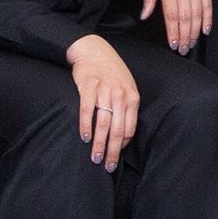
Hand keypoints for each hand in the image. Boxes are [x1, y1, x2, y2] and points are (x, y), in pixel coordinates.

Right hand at [65, 35, 138, 170]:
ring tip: (95, 158)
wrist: (95, 51)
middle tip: (108, 166)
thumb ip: (126, 108)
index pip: (130, 128)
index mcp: (132, 98)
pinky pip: (87, 110)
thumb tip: (124, 133)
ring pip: (103, 123)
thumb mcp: (126, 88)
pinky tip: (84, 137)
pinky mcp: (89, 87)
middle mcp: (121, 95)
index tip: (117, 157)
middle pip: (118, 129)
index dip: (123, 145)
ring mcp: (105, 91)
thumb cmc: (112, 73)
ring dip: (99, 143)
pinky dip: (86, 125)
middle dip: (113, 151)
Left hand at [139, 0, 212, 53]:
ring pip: (198, 13)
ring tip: (193, 43)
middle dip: (185, 36)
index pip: (172, 16)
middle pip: (186, 18)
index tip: (173, 44)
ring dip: (196, 30)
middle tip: (183, 49)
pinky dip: (208, 18)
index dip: (173, 32)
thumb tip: (145, 15)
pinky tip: (206, 28)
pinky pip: (208, 4)